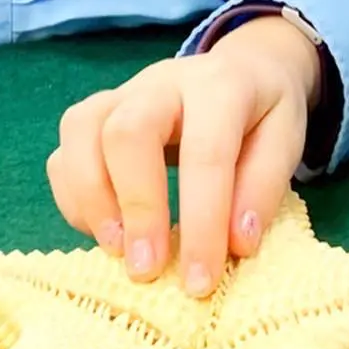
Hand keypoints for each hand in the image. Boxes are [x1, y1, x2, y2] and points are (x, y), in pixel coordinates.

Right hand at [47, 14, 323, 297]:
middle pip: (128, 132)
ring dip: (92, 201)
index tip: (200, 281)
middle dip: (136, 207)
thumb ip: (263, 187)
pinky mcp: (94, 116)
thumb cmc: (262, 113)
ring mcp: (120, 94)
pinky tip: (104, 233)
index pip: (205, 152)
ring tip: (118, 253)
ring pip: (82, 133)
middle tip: (147, 269)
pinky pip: (64, 152)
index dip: (202, 220)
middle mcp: (162, 82)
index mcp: (220, 85)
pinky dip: (74, 200)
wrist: (242, 67)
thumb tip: (236, 243)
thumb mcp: (285, 140)